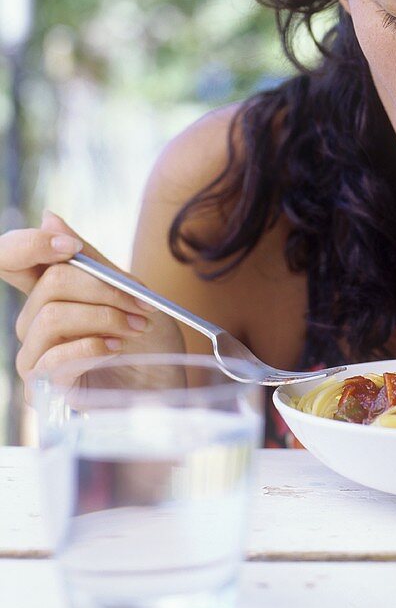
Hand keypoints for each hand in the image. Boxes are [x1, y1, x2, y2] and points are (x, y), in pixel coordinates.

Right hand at [1, 211, 184, 400]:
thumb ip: (91, 261)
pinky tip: (116, 349)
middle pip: (48, 284)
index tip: (70, 248)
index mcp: (51, 294)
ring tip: (136, 327)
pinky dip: (91, 347)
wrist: (167, 389)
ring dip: (104, 318)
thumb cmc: (150, 341)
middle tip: (142, 304)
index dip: (26, 245)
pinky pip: (52, 358)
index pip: (9, 260)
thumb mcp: (130, 292)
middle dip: (103, 289)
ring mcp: (35, 358)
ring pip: (51, 318)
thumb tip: (47, 216)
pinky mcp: (44, 391)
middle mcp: (34, 323)